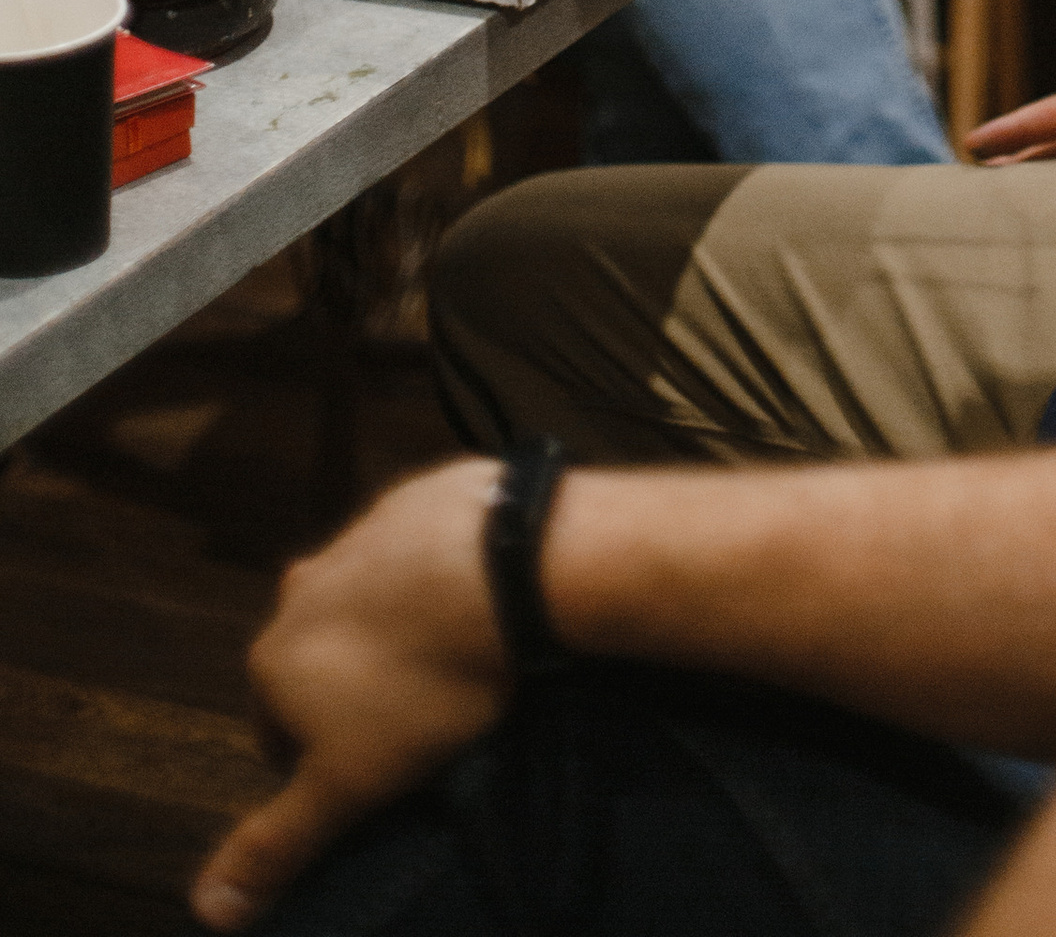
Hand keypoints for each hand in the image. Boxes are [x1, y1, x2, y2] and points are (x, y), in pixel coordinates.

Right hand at [192, 458, 507, 927]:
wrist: (507, 567)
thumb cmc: (421, 684)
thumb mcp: (345, 786)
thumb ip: (274, 845)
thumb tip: (206, 909)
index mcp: (272, 657)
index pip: (274, 731)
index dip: (318, 762)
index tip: (370, 775)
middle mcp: (300, 590)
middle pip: (315, 662)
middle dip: (350, 693)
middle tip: (414, 722)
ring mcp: (359, 536)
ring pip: (365, 605)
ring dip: (392, 633)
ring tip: (451, 665)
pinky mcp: (417, 501)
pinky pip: (418, 554)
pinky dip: (437, 578)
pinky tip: (478, 603)